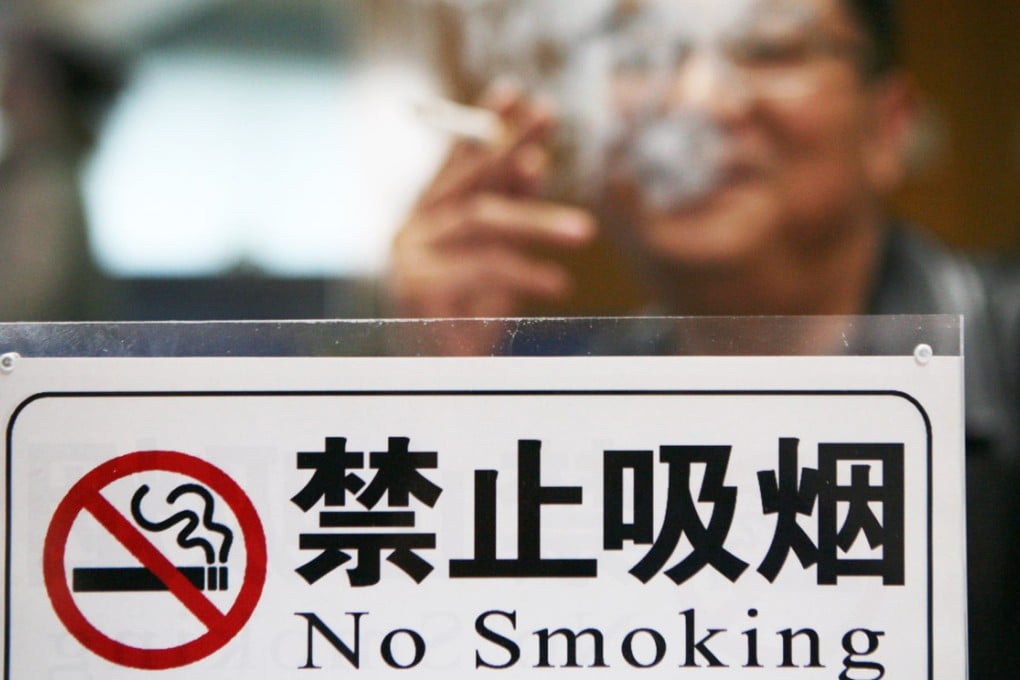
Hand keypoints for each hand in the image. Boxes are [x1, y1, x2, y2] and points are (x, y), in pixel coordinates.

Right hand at [387, 82, 596, 326]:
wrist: (436, 394)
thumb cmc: (468, 329)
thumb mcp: (494, 265)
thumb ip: (509, 215)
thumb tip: (535, 164)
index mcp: (423, 221)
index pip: (456, 162)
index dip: (484, 125)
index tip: (515, 91)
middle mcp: (409, 232)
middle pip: (468, 179)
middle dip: (512, 146)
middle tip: (551, 116)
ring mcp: (409, 259)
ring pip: (481, 220)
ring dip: (536, 221)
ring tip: (587, 232)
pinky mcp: (417, 291)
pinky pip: (484, 271)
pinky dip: (526, 276)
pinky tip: (560, 286)